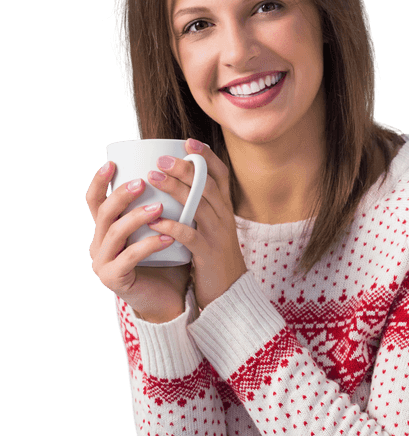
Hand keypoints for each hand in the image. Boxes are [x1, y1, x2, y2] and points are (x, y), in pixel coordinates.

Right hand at [87, 162, 190, 320]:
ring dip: (137, 217)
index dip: (100, 182)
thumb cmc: (168, 261)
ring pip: (115, 233)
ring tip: (159, 207)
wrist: (170, 299)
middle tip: (142, 181)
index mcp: (106, 230)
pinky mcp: (114, 279)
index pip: (95, 201)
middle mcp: (99, 244)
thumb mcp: (160, 229)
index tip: (112, 163)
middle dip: (121, 195)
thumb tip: (178, 171)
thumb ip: (161, 207)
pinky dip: (149, 244)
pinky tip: (168, 237)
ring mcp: (103, 262)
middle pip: (103, 213)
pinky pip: (130, 257)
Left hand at [145, 139, 247, 311]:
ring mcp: (218, 235)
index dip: (207, 157)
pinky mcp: (209, 254)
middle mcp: (225, 218)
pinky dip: (172, 226)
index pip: (222, 176)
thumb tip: (174, 186)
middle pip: (208, 185)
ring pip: (199, 205)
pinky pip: (190, 236)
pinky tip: (154, 220)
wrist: (230, 294)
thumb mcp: (211, 229)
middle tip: (161, 158)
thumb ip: (198, 209)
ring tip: (151, 178)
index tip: (189, 142)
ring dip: (175, 189)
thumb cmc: (213, 259)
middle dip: (185, 169)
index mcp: (225, 210)